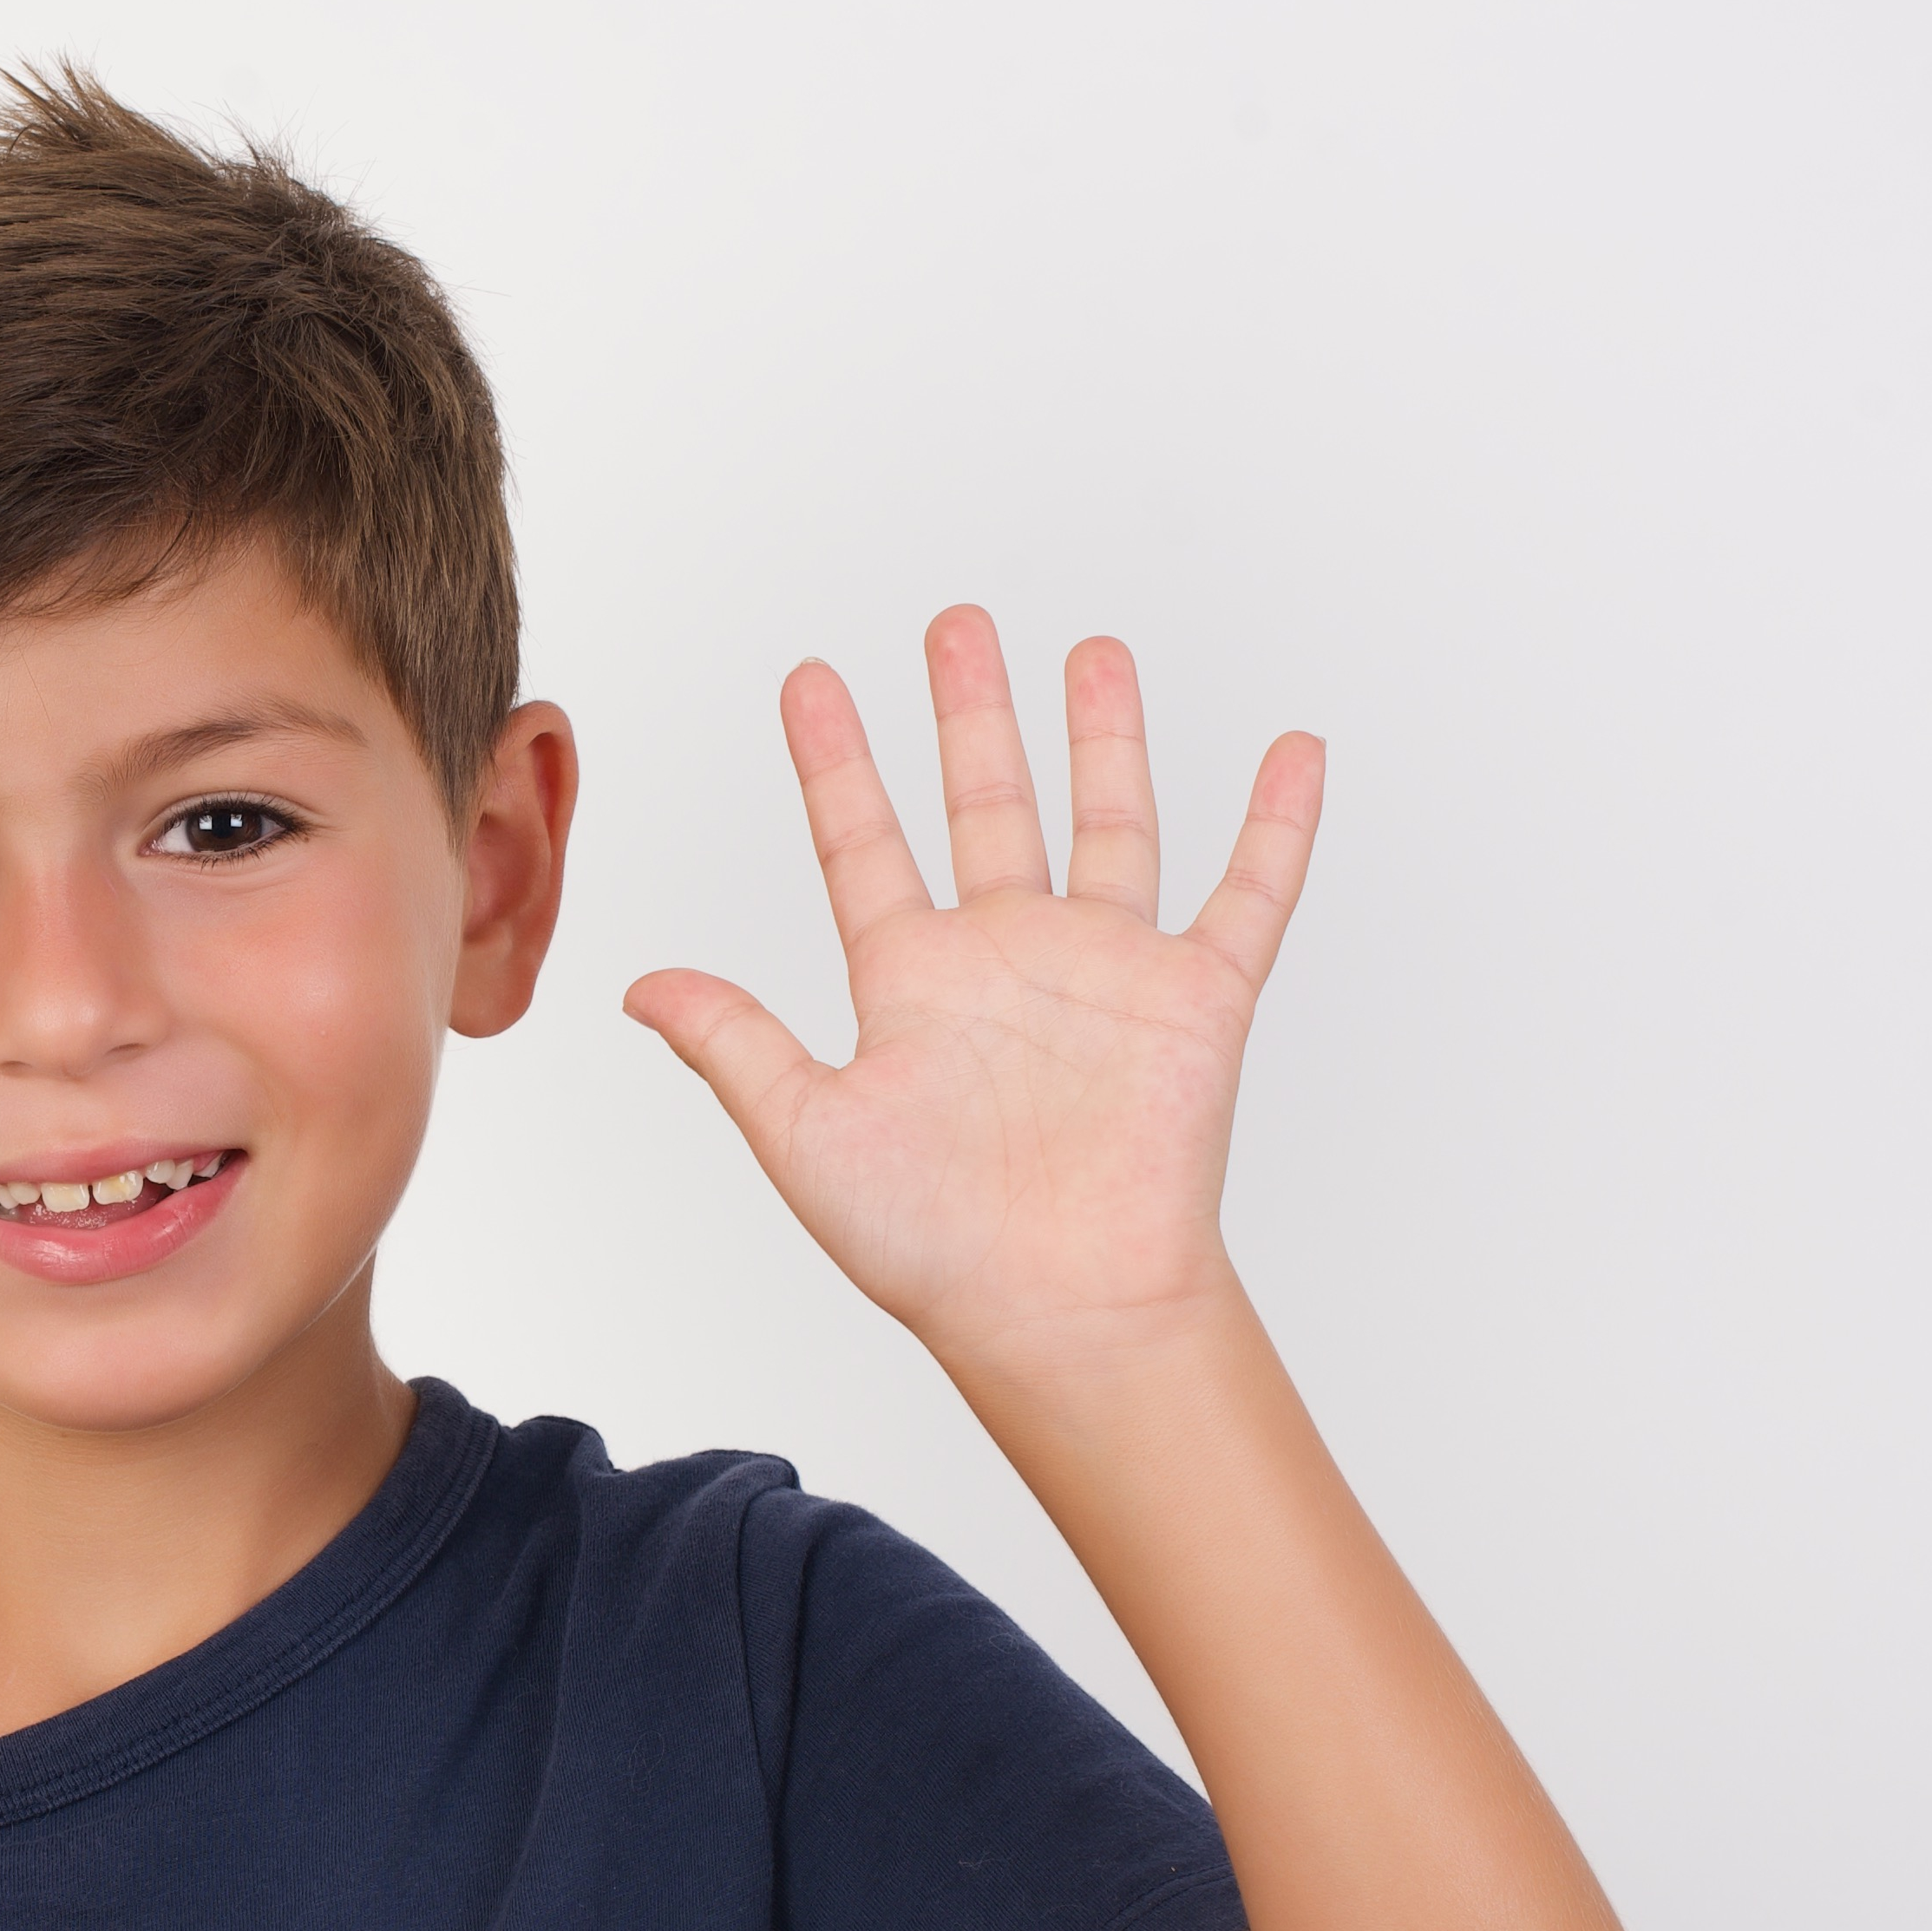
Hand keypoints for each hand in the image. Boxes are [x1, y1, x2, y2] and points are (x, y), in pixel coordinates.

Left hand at [624, 611, 1320, 1385]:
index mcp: (913, 982)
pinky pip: (1250, 893)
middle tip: (956, 623)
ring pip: (1110, 823)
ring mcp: (1105, 972)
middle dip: (971, 713)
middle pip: (986, 804)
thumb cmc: (933, 1246)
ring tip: (1095, 651)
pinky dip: (1278, 825)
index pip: (862, 844)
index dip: (835, 762)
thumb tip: (637, 988)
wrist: (1058, 1307)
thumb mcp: (804, 1133)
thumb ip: (732, 1045)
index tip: (808, 680)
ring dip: (1104, 736)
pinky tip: (1294, 753)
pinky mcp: (1195, 1000)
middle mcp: (1007, 960)